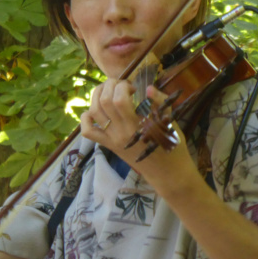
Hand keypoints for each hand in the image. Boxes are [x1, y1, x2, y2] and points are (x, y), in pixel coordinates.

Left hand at [79, 79, 195, 190]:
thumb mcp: (170, 122)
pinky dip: (86, 118)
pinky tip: (96, 111)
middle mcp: (121, 132)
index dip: (123, 86)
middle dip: (110, 85)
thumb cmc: (171, 146)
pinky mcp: (108, 145)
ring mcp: (112, 140)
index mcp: (137, 126)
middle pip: (104, 101)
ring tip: (109, 91)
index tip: (134, 88)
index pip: (119, 99)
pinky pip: (88, 131)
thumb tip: (148, 87)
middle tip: (121, 86)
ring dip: (98, 95)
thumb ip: (159, 102)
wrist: (167, 173)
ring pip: (93, 111)